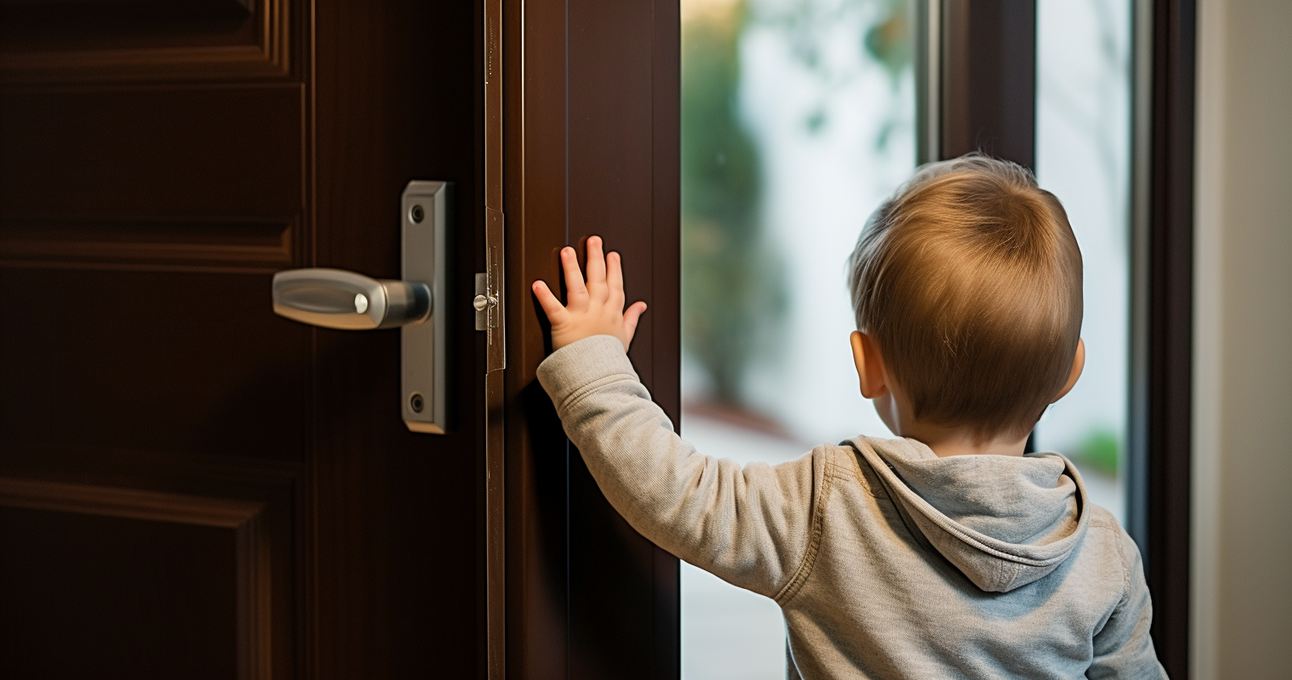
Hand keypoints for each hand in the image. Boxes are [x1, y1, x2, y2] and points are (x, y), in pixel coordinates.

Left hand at [532, 235, 647, 351]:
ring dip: (572, 268)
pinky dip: (545, 296)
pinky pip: (553, 308)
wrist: (598, 378)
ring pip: (577, 286)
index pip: (615, 286)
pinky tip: (538, 284)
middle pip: (598, 279)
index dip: (614, 269)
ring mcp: (582, 316)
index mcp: (612, 313)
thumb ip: (632, 318)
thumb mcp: (626, 337)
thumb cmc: (609, 360)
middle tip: (593, 240)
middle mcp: (598, 311)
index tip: (613, 254)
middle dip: (596, 258)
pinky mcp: (564, 325)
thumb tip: (641, 306)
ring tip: (566, 252)